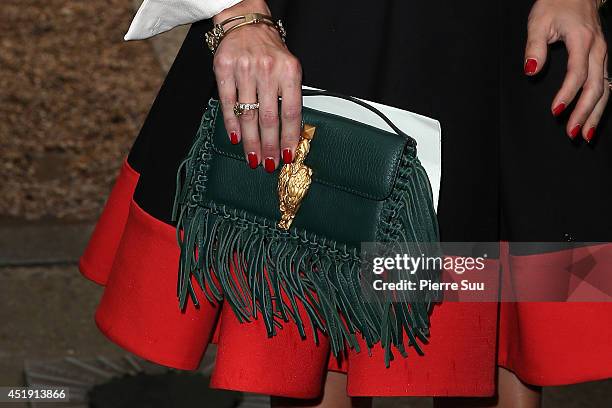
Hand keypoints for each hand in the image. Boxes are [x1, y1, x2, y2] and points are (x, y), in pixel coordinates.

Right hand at [212, 0, 301, 170]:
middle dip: (269, 145)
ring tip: (253, 158)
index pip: (290, 112)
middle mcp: (267, 70)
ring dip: (251, 141)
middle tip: (268, 164)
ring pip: (248, 114)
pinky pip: (228, 103)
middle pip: (269, 118)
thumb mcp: (288, 68)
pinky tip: (236, 139)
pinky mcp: (224, 68)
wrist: (246, 22)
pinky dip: (231, 124)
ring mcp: (244, 69)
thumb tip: (290, 135)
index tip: (288, 156)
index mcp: (289, 71)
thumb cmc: (270, 50)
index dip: (289, 137)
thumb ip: (289, 97)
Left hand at [525, 0, 608, 140]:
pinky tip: (592, 120)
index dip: (567, 94)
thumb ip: (534, 47)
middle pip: (596, 86)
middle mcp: (597, 49)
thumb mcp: (538, 22)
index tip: (555, 110)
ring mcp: (603, 55)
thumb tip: (530, 70)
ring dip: (595, 114)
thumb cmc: (556, 5)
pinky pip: (605, 84)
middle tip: (571, 131)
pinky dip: (600, 104)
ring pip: (605, 89)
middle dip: (584, 112)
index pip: (577, 73)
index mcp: (582, 40)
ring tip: (584, 135)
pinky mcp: (602, 59)